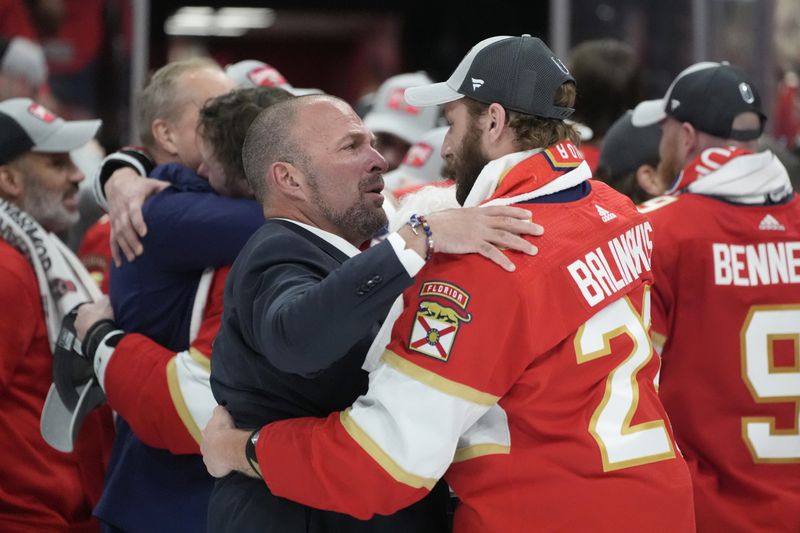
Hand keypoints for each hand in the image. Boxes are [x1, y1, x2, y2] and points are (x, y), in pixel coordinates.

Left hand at [75, 297, 113, 340]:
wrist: (100, 334)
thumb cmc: (102, 318)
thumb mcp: (107, 302)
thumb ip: (105, 298)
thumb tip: (105, 297)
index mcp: (82, 308)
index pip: (89, 306)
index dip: (98, 308)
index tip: (104, 310)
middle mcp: (78, 319)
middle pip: (87, 317)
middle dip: (94, 319)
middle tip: (104, 320)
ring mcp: (79, 330)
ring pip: (86, 327)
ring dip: (93, 328)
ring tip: (104, 329)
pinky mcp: (82, 340)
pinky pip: (89, 336)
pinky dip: (94, 336)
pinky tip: (101, 335)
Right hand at [106, 168, 168, 265]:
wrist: (117, 183)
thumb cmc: (140, 185)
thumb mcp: (152, 183)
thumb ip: (165, 188)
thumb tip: (184, 191)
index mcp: (132, 199)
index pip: (134, 212)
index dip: (138, 222)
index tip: (144, 233)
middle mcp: (121, 210)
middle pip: (124, 226)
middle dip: (131, 240)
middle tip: (140, 252)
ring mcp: (115, 218)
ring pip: (117, 234)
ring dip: (124, 247)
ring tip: (133, 259)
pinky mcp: (113, 225)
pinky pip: (112, 239)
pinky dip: (114, 252)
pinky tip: (119, 264)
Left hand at [201, 405, 254, 478]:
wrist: (227, 447)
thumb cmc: (223, 430)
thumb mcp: (221, 413)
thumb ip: (218, 411)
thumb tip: (219, 409)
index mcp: (205, 435)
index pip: (207, 433)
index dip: (213, 434)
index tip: (219, 434)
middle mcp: (204, 448)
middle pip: (208, 447)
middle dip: (214, 446)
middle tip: (224, 445)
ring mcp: (207, 460)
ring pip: (211, 458)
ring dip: (217, 457)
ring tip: (227, 456)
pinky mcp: (213, 470)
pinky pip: (217, 469)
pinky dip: (221, 468)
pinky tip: (227, 465)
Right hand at [398, 206, 542, 271]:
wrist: (428, 229)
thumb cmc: (438, 223)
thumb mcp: (456, 215)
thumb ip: (468, 217)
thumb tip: (471, 219)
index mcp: (477, 212)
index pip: (501, 209)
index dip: (517, 211)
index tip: (530, 213)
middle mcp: (481, 220)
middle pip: (508, 222)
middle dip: (526, 226)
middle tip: (541, 231)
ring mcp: (478, 231)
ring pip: (505, 237)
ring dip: (521, 243)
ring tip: (534, 250)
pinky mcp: (472, 244)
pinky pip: (491, 252)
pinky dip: (503, 259)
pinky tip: (512, 267)